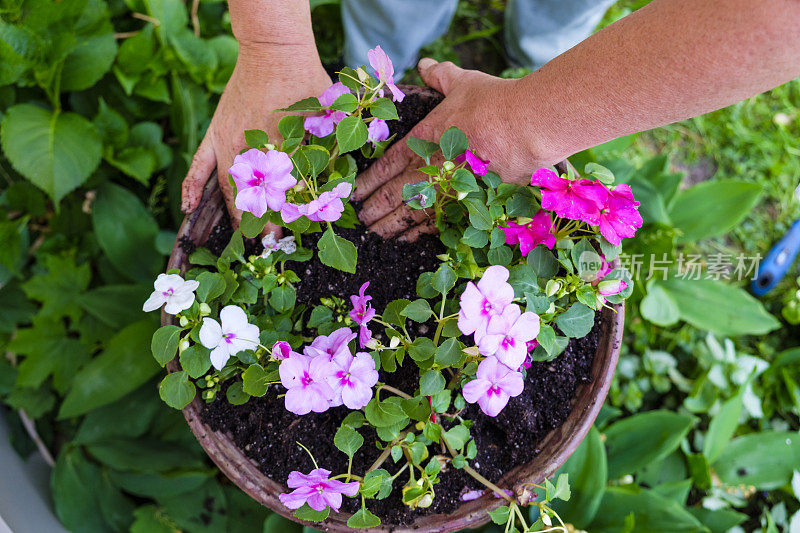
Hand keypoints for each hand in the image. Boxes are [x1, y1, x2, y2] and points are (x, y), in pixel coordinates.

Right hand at [181, 45, 330, 227]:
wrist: (274, 51)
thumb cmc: (306, 81)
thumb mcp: (325, 118)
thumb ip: (324, 150)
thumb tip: (327, 185)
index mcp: (280, 148)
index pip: (281, 195)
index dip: (283, 220)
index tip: (285, 238)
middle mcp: (250, 151)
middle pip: (253, 198)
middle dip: (259, 225)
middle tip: (266, 245)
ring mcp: (228, 144)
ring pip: (228, 189)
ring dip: (234, 215)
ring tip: (241, 237)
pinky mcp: (214, 134)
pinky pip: (198, 166)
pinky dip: (192, 187)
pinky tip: (188, 209)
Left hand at [353, 58, 559, 240]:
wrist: (528, 125)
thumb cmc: (495, 102)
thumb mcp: (463, 82)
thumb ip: (440, 76)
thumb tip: (425, 65)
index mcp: (425, 138)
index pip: (388, 163)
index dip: (369, 179)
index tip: (354, 191)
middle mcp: (431, 166)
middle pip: (393, 193)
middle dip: (373, 208)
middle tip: (358, 219)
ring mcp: (448, 187)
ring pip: (410, 212)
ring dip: (389, 225)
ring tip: (374, 234)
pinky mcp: (469, 203)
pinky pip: (437, 223)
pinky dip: (418, 233)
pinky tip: (405, 239)